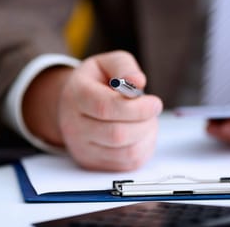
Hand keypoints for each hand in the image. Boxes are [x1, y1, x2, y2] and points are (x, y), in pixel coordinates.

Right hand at [23, 51, 162, 170]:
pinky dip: (144, 148)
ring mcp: (82, 149)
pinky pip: (128, 164)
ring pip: (126, 152)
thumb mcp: (107, 63)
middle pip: (117, 134)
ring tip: (146, 120)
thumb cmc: (97, 82)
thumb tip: (138, 81)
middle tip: (153, 109)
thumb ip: (124, 67)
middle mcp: (74, 126)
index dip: (136, 107)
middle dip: (145, 122)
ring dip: (146, 135)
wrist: (75, 105)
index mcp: (76, 96)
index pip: (105, 107)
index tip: (155, 102)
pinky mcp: (94, 164)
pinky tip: (142, 133)